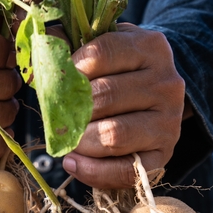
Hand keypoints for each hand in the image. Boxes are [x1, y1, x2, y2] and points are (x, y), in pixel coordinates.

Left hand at [62, 24, 185, 188]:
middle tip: (54, 116)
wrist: (155, 99)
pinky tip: (73, 162)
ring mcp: (169, 121)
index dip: (70, 69)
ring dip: (80, 140)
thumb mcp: (102, 48)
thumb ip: (70, 42)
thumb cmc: (119, 72)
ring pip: (114, 135)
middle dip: (70, 110)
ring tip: (67, 139)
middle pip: (105, 96)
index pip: (101, 53)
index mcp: (150, 47)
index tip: (56, 80)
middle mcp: (166, 83)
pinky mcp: (163, 154)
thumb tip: (43, 45)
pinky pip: (124, 170)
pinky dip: (92, 170)